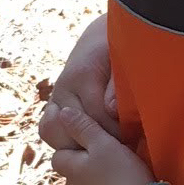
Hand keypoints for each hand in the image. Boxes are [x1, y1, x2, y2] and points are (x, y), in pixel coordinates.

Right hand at [38, 12, 118, 150]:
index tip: (135, 139)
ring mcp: (56, 96)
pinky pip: (49, 128)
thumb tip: (111, 109)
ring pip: (51, 130)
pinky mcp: (54, 104)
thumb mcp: (126, 60)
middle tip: (118, 146)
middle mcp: (63, 86)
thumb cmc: (121, 50)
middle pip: (68, 127)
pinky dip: (65, 141)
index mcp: (83, 74)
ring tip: (102, 147)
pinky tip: (89, 144)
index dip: (117, 131)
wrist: (104, 37)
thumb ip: (119, 85)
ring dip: (75, 144)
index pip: (97, 115)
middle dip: (94, 141)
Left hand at [49, 103, 154, 184]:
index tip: (89, 139)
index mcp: (70, 169)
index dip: (70, 145)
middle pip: (73, 170)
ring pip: (87, 183)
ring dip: (97, 175)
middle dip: (84, 161)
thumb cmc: (120, 174)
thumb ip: (83, 127)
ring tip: (118, 168)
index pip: (58, 155)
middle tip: (107, 151)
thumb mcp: (103, 143)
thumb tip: (63, 113)